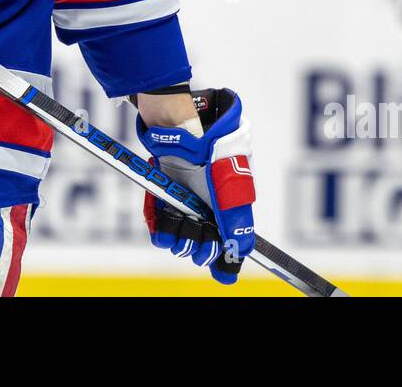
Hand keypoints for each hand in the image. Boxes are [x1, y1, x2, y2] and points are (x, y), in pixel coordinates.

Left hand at [137, 88, 255, 282]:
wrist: (181, 128)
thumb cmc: (213, 151)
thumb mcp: (232, 186)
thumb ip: (237, 220)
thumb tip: (242, 251)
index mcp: (228, 210)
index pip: (228, 247)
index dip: (224, 261)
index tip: (221, 272)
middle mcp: (207, 212)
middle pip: (203, 249)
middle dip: (201, 248)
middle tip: (199, 237)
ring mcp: (184, 207)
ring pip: (180, 243)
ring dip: (180, 237)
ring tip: (180, 221)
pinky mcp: (163, 201)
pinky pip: (158, 228)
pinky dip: (160, 227)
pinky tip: (164, 218)